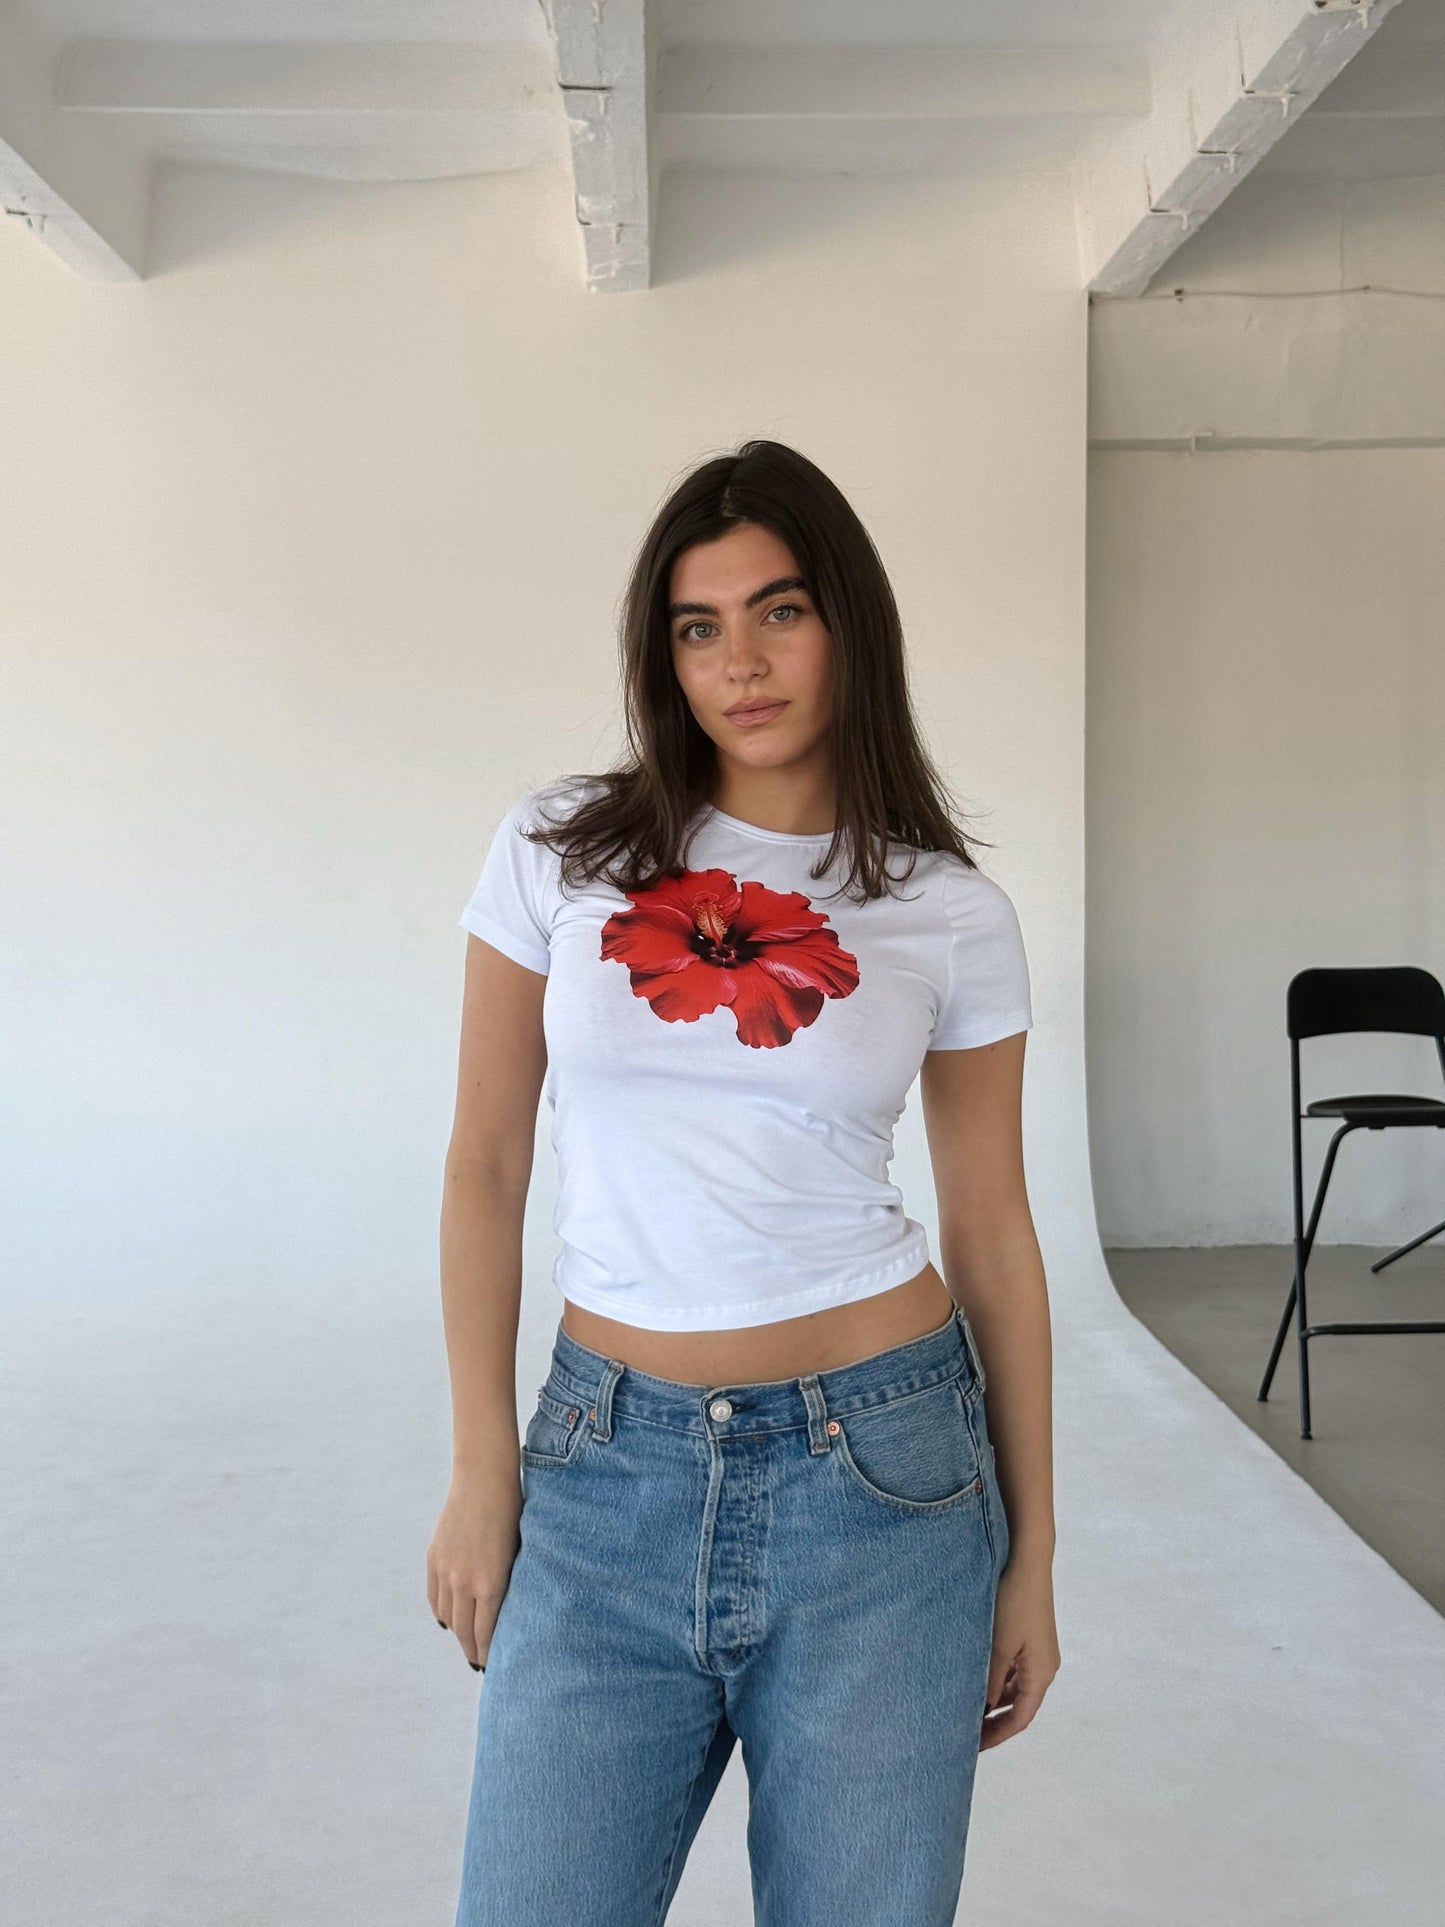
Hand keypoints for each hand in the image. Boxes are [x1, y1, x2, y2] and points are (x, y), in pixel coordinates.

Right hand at [427, 1470, 522, 1671]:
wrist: (484, 1478)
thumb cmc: (514, 1512)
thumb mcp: (519, 1553)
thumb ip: (510, 1585)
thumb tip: (508, 1614)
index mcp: (490, 1583)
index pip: (486, 1633)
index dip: (489, 1653)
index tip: (494, 1667)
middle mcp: (464, 1582)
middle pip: (465, 1631)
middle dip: (473, 1650)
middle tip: (481, 1664)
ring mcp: (446, 1570)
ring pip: (449, 1617)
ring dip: (458, 1634)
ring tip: (467, 1644)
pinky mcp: (434, 1558)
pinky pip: (435, 1597)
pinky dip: (442, 1612)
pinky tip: (450, 1620)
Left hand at [980, 1550, 1060, 1749]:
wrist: (1028, 1558)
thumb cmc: (1014, 1599)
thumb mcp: (998, 1644)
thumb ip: (990, 1680)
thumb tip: (980, 1710)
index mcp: (1042, 1673)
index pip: (1020, 1718)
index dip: (996, 1735)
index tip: (972, 1747)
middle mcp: (1044, 1665)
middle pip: (1018, 1705)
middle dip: (993, 1720)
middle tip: (965, 1732)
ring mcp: (1038, 1650)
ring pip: (1014, 1686)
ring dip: (993, 1698)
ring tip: (965, 1707)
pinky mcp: (1029, 1635)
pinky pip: (1013, 1667)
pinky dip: (995, 1678)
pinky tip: (974, 1678)